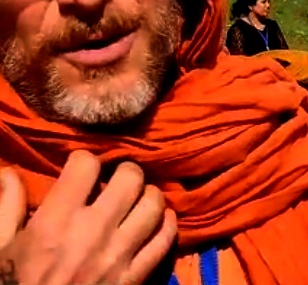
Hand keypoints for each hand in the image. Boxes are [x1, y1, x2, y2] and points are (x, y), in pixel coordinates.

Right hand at [0, 151, 177, 284]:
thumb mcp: (0, 247)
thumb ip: (6, 207)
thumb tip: (8, 171)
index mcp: (56, 222)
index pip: (86, 166)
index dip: (83, 160)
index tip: (80, 167)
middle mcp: (93, 232)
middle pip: (130, 179)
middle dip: (124, 171)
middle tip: (116, 178)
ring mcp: (119, 255)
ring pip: (154, 205)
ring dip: (148, 195)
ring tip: (138, 196)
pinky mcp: (136, 276)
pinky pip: (165, 240)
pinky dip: (166, 224)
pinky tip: (158, 220)